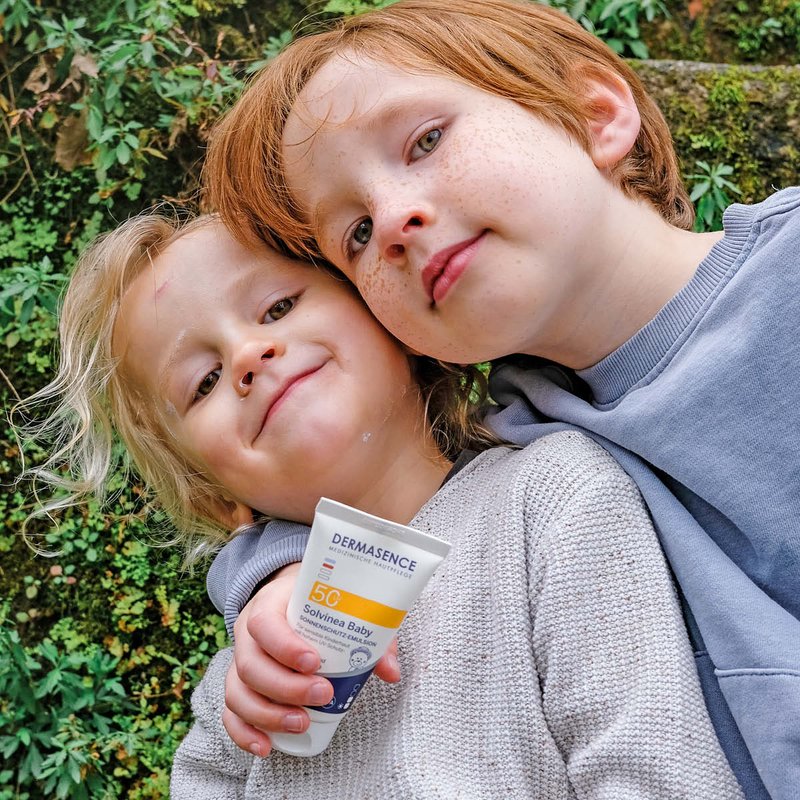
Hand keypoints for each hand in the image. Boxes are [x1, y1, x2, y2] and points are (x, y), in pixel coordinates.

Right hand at [222, 562, 400, 755]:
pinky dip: (245, 733)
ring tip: (302, 723)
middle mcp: (248, 634)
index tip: (314, 662)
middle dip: (286, 687)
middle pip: (251, 664)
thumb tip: (391, 671)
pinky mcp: (239, 685)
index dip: (285, 646)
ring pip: (237, 692)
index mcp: (270, 605)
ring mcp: (240, 660)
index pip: (265, 624)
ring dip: (268, 714)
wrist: (288, 597)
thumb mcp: (339, 606)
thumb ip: (366, 634)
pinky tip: (266, 746)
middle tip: (322, 695)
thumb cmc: (317, 605)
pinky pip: (230, 712)